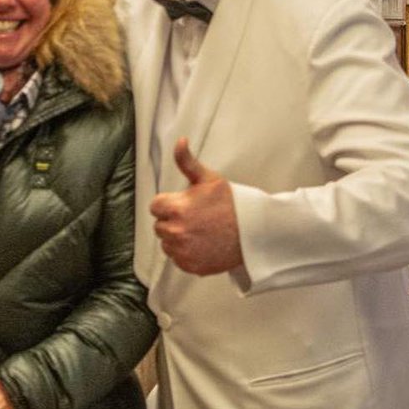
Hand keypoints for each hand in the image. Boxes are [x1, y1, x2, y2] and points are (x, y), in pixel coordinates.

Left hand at [149, 138, 242, 275]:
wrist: (253, 231)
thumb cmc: (231, 204)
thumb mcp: (208, 178)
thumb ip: (187, 161)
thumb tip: (179, 142)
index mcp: (176, 208)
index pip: (155, 206)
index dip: (169, 203)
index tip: (184, 204)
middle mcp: (176, 232)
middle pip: (160, 226)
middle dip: (172, 220)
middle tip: (195, 217)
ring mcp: (183, 251)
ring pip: (167, 243)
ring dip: (177, 238)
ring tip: (199, 231)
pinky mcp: (191, 266)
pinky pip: (178, 259)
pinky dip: (187, 254)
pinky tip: (202, 244)